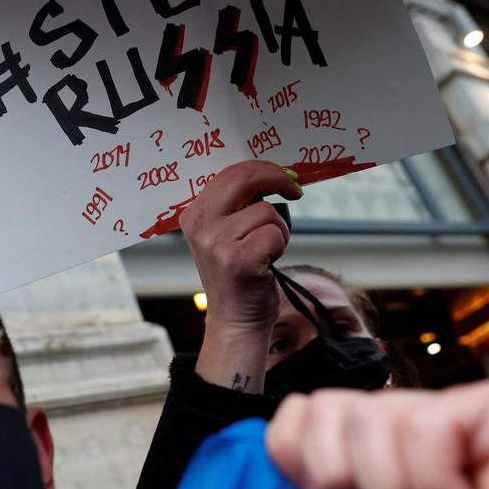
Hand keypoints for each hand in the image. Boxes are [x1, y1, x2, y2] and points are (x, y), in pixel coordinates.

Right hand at [179, 160, 300, 391]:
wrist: (235, 319)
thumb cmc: (239, 274)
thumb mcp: (225, 233)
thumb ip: (237, 204)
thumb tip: (273, 174)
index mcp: (194, 214)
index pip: (231, 172)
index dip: (263, 169)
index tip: (283, 179)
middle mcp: (200, 225)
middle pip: (246, 178)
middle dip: (278, 178)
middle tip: (294, 190)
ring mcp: (216, 243)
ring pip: (267, 211)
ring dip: (278, 229)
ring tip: (266, 250)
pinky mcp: (238, 259)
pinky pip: (275, 232)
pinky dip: (280, 245)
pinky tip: (268, 261)